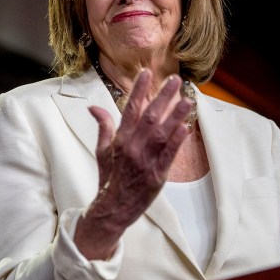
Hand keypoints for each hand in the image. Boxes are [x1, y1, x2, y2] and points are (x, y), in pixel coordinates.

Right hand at [73, 69, 193, 259]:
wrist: (113, 206)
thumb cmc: (109, 176)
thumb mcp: (102, 150)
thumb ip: (103, 126)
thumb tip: (93, 107)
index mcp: (120, 139)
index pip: (130, 109)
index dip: (138, 90)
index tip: (146, 73)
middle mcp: (132, 146)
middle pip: (149, 116)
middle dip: (163, 96)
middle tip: (174, 80)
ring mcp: (145, 160)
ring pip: (161, 133)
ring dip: (175, 115)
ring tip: (187, 100)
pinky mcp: (157, 175)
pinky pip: (168, 155)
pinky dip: (176, 142)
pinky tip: (185, 128)